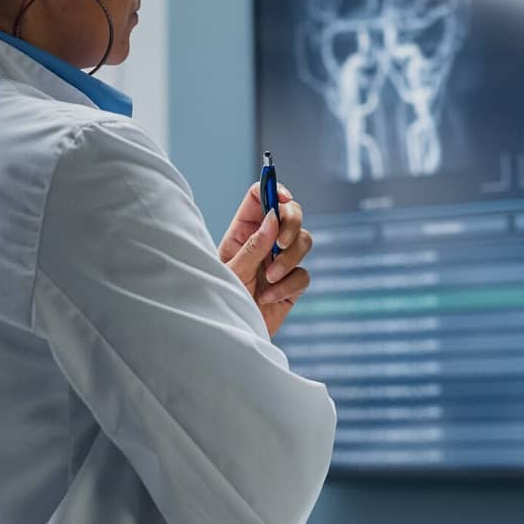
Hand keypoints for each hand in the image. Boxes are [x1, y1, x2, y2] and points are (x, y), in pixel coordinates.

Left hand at [219, 181, 313, 335]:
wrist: (231, 335)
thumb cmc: (219, 300)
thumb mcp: (232, 271)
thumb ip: (253, 246)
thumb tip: (273, 218)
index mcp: (243, 231)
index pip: (260, 196)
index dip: (273, 188)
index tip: (283, 197)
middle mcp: (264, 241)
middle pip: (291, 212)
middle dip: (291, 223)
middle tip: (281, 242)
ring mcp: (280, 261)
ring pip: (304, 241)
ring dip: (290, 258)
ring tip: (270, 278)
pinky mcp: (292, 284)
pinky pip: (304, 274)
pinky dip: (289, 285)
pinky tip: (269, 297)